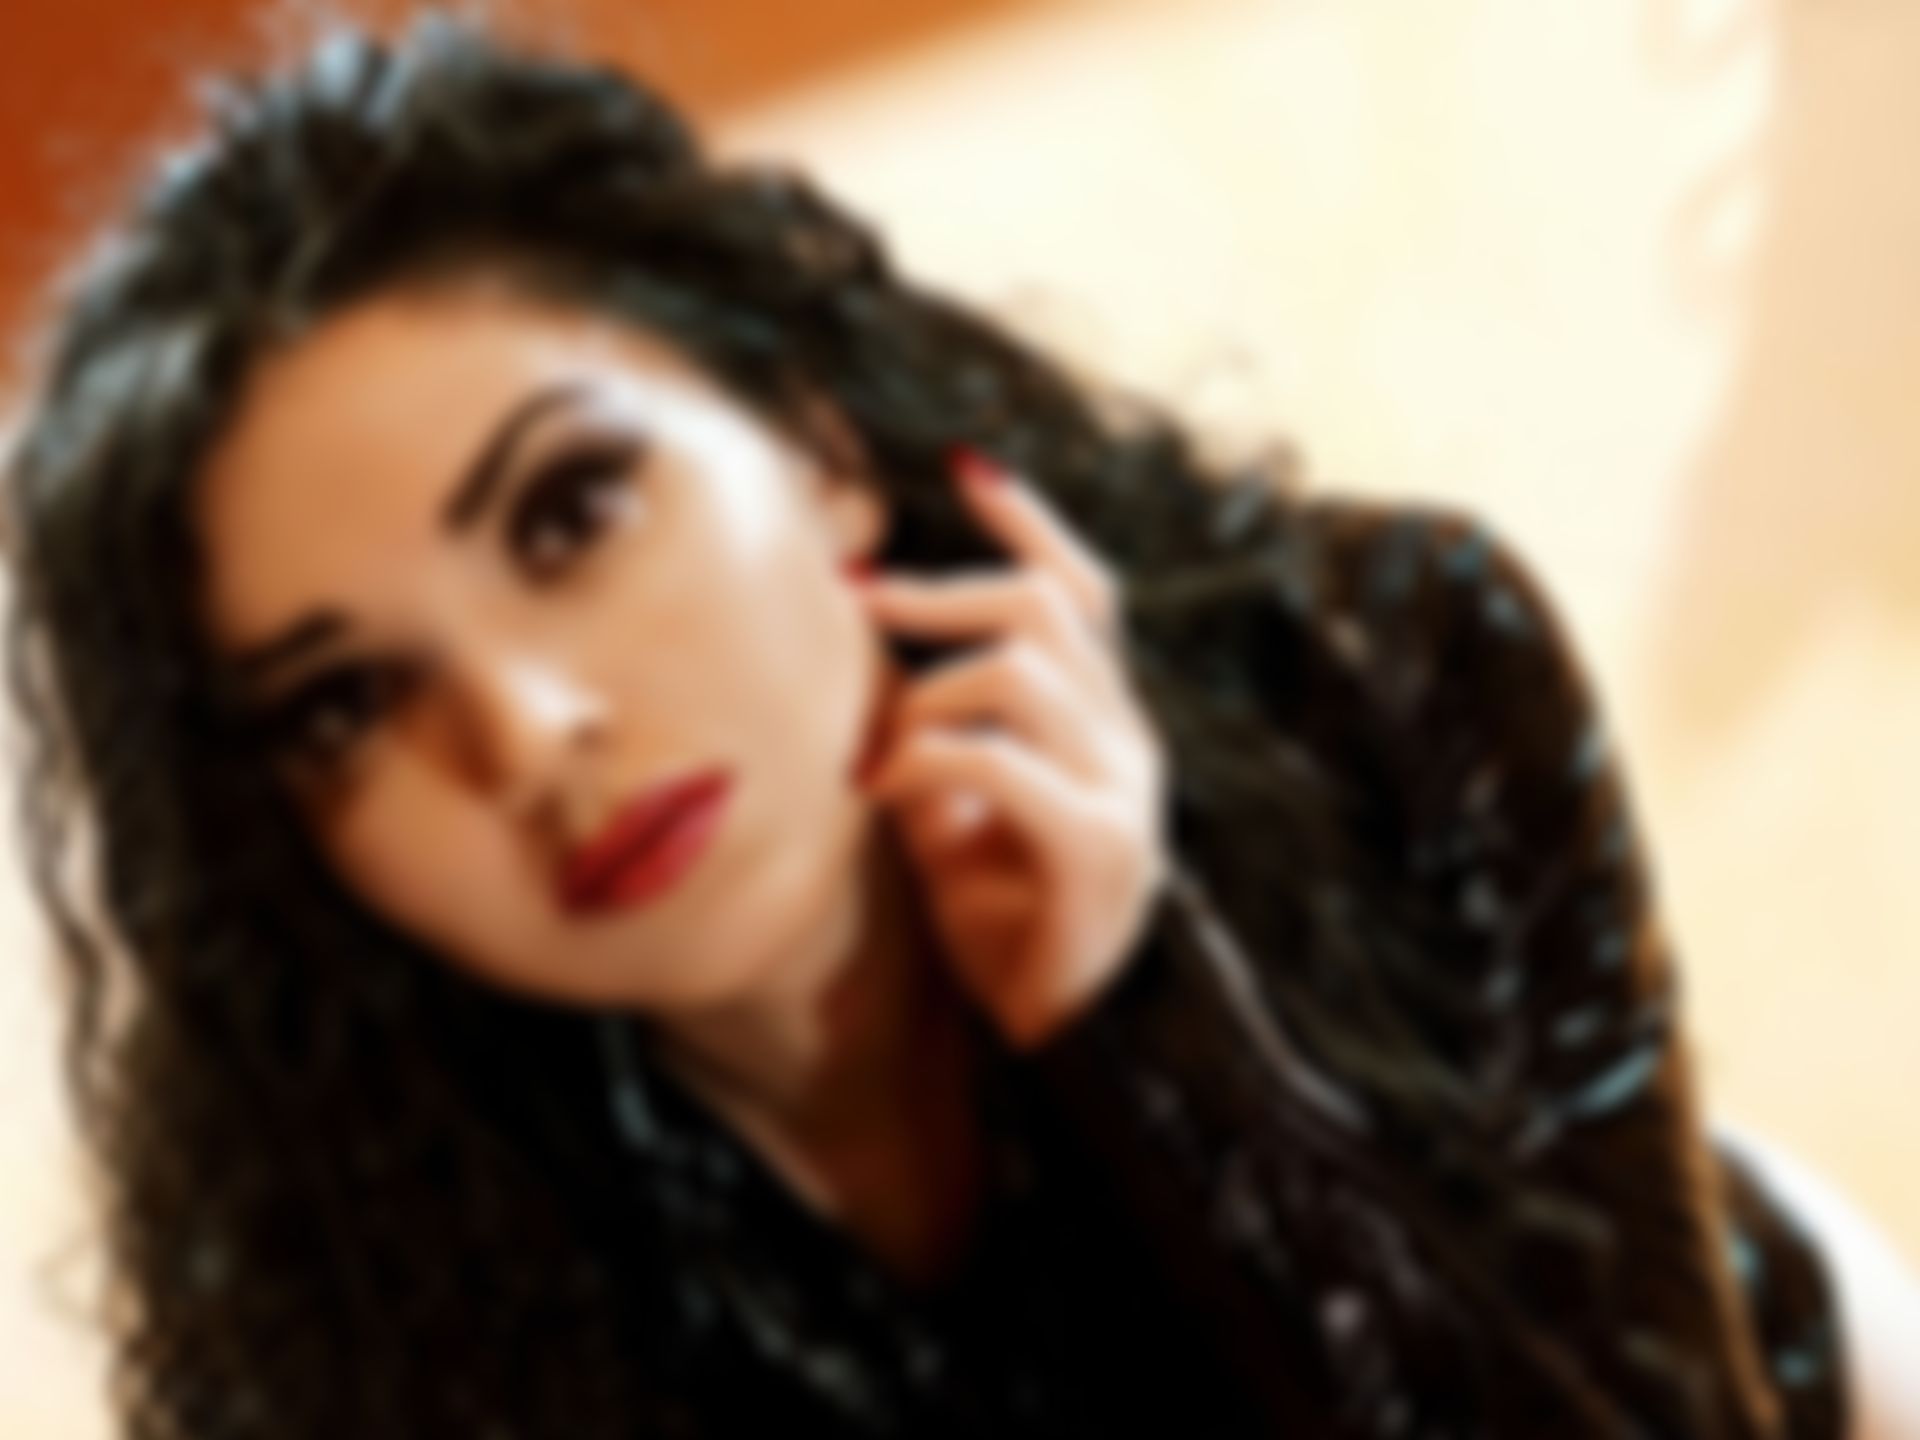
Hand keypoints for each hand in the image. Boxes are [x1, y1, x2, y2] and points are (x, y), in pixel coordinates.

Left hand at [850, 447, 1170, 1051]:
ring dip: (925, 695)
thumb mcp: (952, 813)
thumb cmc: (1006, 926)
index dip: (1029, 523)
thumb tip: (856, 666)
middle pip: (1045, 607)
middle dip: (944, 590)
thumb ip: (927, 735)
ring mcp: (1125, 790)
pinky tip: (881, 792)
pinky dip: (926, 760)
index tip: (966, 466)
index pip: (1083, 591)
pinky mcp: (1101, 847)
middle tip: (861, 598)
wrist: (1068, 1042)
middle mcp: (1128, 741)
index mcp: (1103, 722)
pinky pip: (1002, 760)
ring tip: (877, 754)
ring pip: (1020, 670)